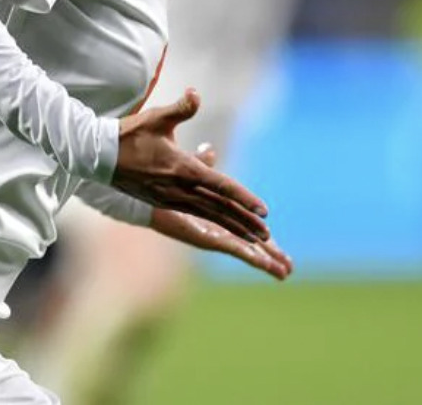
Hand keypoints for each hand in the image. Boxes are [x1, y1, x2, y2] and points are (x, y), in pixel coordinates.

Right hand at [113, 89, 270, 243]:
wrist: (99, 156)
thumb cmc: (129, 134)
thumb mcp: (156, 118)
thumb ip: (180, 108)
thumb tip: (195, 93)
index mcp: (182, 169)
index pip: (221, 186)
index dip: (244, 197)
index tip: (264, 210)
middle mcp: (179, 189)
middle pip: (219, 208)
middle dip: (244, 221)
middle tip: (267, 235)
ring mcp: (171, 199)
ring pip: (209, 215)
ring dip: (232, 226)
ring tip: (253, 238)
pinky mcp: (164, 202)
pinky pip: (196, 214)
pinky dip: (214, 220)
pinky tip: (224, 224)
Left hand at [150, 145, 292, 280]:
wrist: (133, 181)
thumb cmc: (154, 169)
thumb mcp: (185, 163)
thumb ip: (201, 162)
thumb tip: (209, 150)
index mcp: (210, 201)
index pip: (238, 212)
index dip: (255, 220)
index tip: (271, 229)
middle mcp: (212, 218)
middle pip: (246, 236)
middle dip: (268, 251)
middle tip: (289, 266)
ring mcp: (209, 229)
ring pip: (242, 245)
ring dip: (263, 258)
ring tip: (285, 272)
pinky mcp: (203, 236)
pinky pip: (230, 246)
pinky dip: (247, 254)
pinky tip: (262, 263)